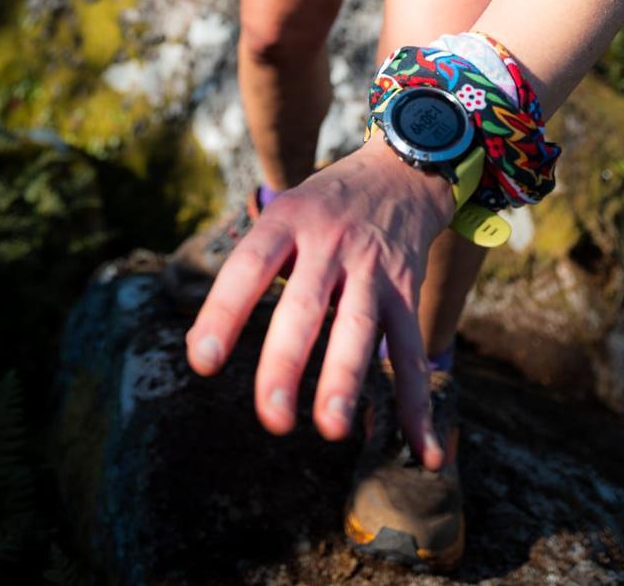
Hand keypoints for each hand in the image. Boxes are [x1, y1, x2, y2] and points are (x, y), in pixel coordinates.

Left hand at [184, 135, 454, 463]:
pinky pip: (412, 351)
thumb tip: (202, 349)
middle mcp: (330, 243)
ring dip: (345, 381)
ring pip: (358, 329)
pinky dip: (417, 404)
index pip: (249, 266)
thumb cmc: (323, 206)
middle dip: (287, 362)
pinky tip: (422, 452)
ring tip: (331, 428)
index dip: (223, 312)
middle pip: (305, 304)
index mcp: (287, 220)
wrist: (400, 171)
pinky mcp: (407, 291)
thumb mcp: (283, 212)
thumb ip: (253, 269)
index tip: (201, 362)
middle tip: (271, 417)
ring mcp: (372, 268)